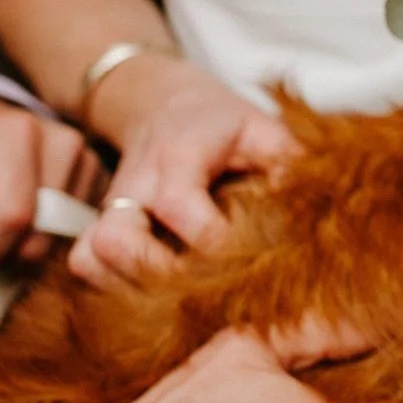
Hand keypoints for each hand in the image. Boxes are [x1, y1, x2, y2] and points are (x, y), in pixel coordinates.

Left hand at [0, 91, 102, 273]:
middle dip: (3, 254)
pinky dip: (50, 240)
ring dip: (26, 248)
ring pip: (65, 237)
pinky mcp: (99, 177)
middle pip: (43, 233)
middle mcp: (62, 141)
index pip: (12, 217)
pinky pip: (81, 230)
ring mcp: (86, 159)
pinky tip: (24, 226)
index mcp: (12, 133)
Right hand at [75, 58, 294, 286]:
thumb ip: (288, 161)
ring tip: (181, 298)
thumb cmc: (220, 123)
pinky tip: (154, 293)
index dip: (213, 242)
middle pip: (116, 240)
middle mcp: (135, 187)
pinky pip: (84, 264)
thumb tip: (318, 203)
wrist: (163, 105)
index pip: (180, 206)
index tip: (250, 262)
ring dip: (132, 286)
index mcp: (178, 159)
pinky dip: (109, 285)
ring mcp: (111, 209)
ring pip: (92, 257)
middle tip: (207, 289)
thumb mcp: (261, 128)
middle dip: (159, 274)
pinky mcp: (99, 226)